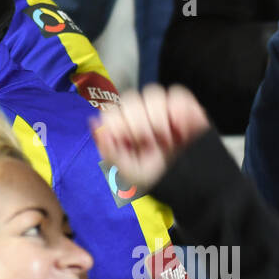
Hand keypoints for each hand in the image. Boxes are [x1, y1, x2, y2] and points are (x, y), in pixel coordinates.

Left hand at [91, 85, 209, 193]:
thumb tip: (93, 123)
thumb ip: (108, 149)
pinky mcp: (183, 107)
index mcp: (121, 127)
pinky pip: (179, 95)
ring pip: (154, 94)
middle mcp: (139, 114)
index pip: (112, 110)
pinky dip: (180, 110)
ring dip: (159, 118)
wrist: (185, 184)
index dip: (120, 125)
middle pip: (132, 99)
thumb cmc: (152, 178)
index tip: (129, 142)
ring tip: (166, 140)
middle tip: (150, 144)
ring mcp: (161, 108)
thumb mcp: (126, 172)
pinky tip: (180, 130)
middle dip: (140, 124)